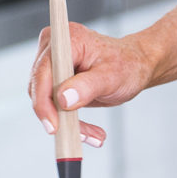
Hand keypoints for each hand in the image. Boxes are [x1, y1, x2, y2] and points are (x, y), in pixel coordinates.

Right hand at [28, 23, 156, 146]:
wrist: (135, 66)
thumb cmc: (127, 65)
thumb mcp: (112, 76)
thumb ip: (87, 86)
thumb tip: (62, 99)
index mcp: (67, 40)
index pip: (43, 73)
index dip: (44, 102)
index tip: (54, 126)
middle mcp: (53, 48)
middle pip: (41, 90)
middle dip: (60, 117)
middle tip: (85, 137)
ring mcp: (52, 64)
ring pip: (46, 102)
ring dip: (68, 123)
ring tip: (94, 136)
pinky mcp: (54, 80)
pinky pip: (53, 105)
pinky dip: (70, 121)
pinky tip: (90, 133)